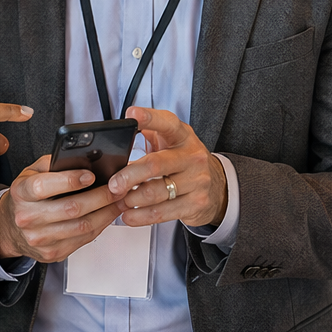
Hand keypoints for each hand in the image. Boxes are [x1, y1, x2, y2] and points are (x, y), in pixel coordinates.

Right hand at [0, 155, 122, 261]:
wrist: (10, 227)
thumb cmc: (26, 196)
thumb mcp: (31, 172)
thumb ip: (53, 163)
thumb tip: (84, 159)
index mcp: (21, 192)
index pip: (44, 186)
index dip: (69, 180)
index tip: (91, 175)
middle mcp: (27, 217)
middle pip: (71, 208)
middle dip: (100, 197)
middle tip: (118, 187)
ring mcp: (39, 238)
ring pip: (82, 227)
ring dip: (106, 213)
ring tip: (120, 200)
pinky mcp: (51, 253)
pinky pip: (83, 240)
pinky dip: (100, 226)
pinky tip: (107, 215)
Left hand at [107, 107, 227, 227]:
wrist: (217, 185)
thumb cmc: (184, 160)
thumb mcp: (172, 140)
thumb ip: (149, 130)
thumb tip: (123, 128)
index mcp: (183, 135)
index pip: (166, 123)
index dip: (149, 118)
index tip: (132, 115)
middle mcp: (192, 156)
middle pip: (155, 165)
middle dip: (129, 176)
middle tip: (113, 184)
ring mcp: (196, 181)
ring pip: (156, 192)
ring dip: (132, 199)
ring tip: (119, 200)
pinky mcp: (196, 203)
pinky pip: (163, 212)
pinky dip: (141, 216)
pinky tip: (129, 214)